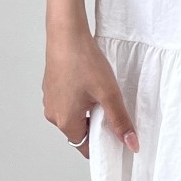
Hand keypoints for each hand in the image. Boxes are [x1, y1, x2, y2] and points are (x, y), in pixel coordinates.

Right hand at [43, 26, 137, 161]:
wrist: (66, 34)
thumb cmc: (84, 61)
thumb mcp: (109, 94)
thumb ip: (120, 121)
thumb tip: (130, 144)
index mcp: (65, 121)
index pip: (85, 146)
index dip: (102, 145)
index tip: (115, 137)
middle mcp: (53, 114)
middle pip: (78, 132)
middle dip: (96, 126)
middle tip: (110, 109)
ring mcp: (50, 100)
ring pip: (73, 116)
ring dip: (88, 112)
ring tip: (99, 94)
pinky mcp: (50, 88)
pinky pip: (66, 103)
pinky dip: (79, 100)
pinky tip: (88, 84)